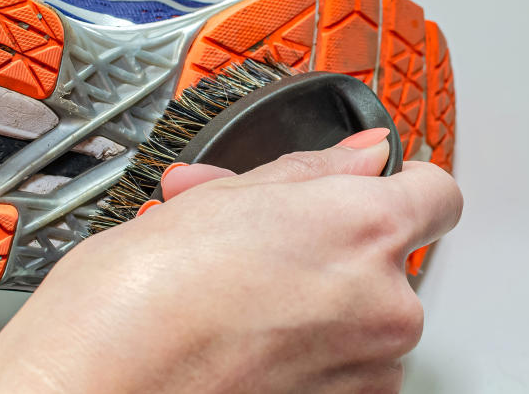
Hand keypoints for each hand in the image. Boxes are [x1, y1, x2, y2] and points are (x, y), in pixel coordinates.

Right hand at [0, 129, 462, 392]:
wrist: (95, 385)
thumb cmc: (135, 299)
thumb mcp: (215, 201)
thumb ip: (309, 173)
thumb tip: (361, 158)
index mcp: (360, 228)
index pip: (433, 190)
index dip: (393, 181)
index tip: (357, 185)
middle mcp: (382, 304)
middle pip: (385, 255)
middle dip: (323, 240)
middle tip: (249, 235)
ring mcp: (364, 369)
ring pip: (361, 312)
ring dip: (310, 296)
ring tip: (230, 289)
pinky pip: (342, 364)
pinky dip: (304, 347)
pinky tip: (237, 333)